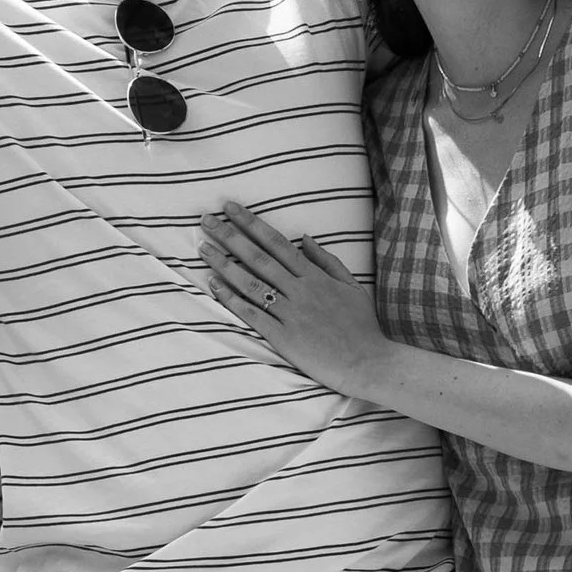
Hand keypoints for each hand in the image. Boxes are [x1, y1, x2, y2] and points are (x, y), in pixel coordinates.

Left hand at [200, 200, 389, 393]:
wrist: (368, 363)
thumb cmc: (362, 326)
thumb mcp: (351, 286)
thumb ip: (327, 261)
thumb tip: (304, 238)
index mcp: (315, 277)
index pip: (277, 243)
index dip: (251, 223)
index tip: (230, 208)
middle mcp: (300, 290)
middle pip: (258, 257)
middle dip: (230, 236)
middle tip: (206, 220)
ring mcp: (290, 314)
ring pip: (251, 283)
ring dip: (224, 264)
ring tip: (203, 248)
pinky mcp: (283, 338)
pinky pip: (252, 314)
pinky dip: (232, 299)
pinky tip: (215, 285)